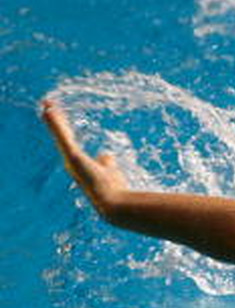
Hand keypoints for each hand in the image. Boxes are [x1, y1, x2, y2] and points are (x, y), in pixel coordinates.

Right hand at [41, 98, 128, 215]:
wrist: (112, 202)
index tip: (60, 118)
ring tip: (47, 104)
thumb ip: (107, 163)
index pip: (68, 142)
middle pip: (62, 136)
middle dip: (55, 120)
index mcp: (79, 164)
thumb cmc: (113, 190)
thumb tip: (105, 153)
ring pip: (60, 134)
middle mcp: (71, 162)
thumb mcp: (111, 171)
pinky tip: (49, 109)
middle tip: (48, 106)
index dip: (64, 130)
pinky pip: (63, 135)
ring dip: (53, 119)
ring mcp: (71, 159)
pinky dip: (56, 123)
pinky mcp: (74, 157)